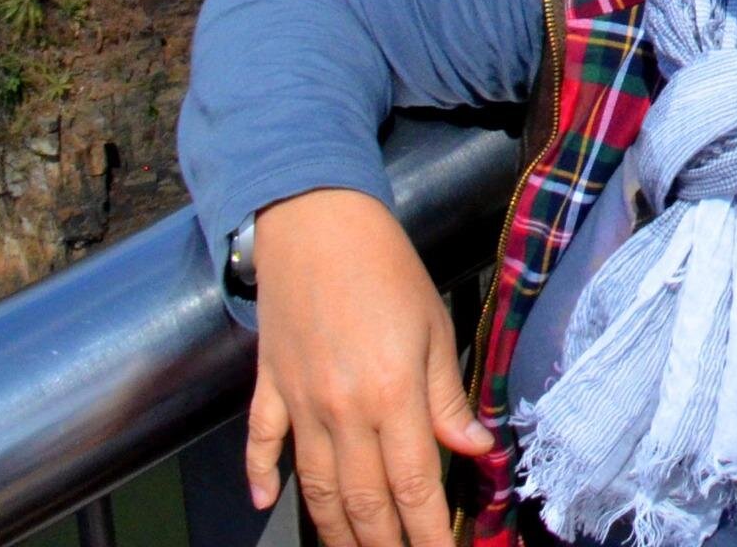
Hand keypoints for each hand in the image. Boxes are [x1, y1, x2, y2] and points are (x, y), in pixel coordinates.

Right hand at [246, 189, 494, 546]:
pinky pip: (259, 443)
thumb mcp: (433, 327)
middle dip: (384, 544)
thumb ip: (447, 397)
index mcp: (392, 395)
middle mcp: (342, 410)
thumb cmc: (386, 268)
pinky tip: (266, 504)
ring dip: (335, 531)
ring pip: (315, 488)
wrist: (316, 222)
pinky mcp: (268, 387)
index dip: (429, 532)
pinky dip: (261, 476)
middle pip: (362, 501)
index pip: (415, 484)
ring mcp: (298, 403)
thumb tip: (476, 450)